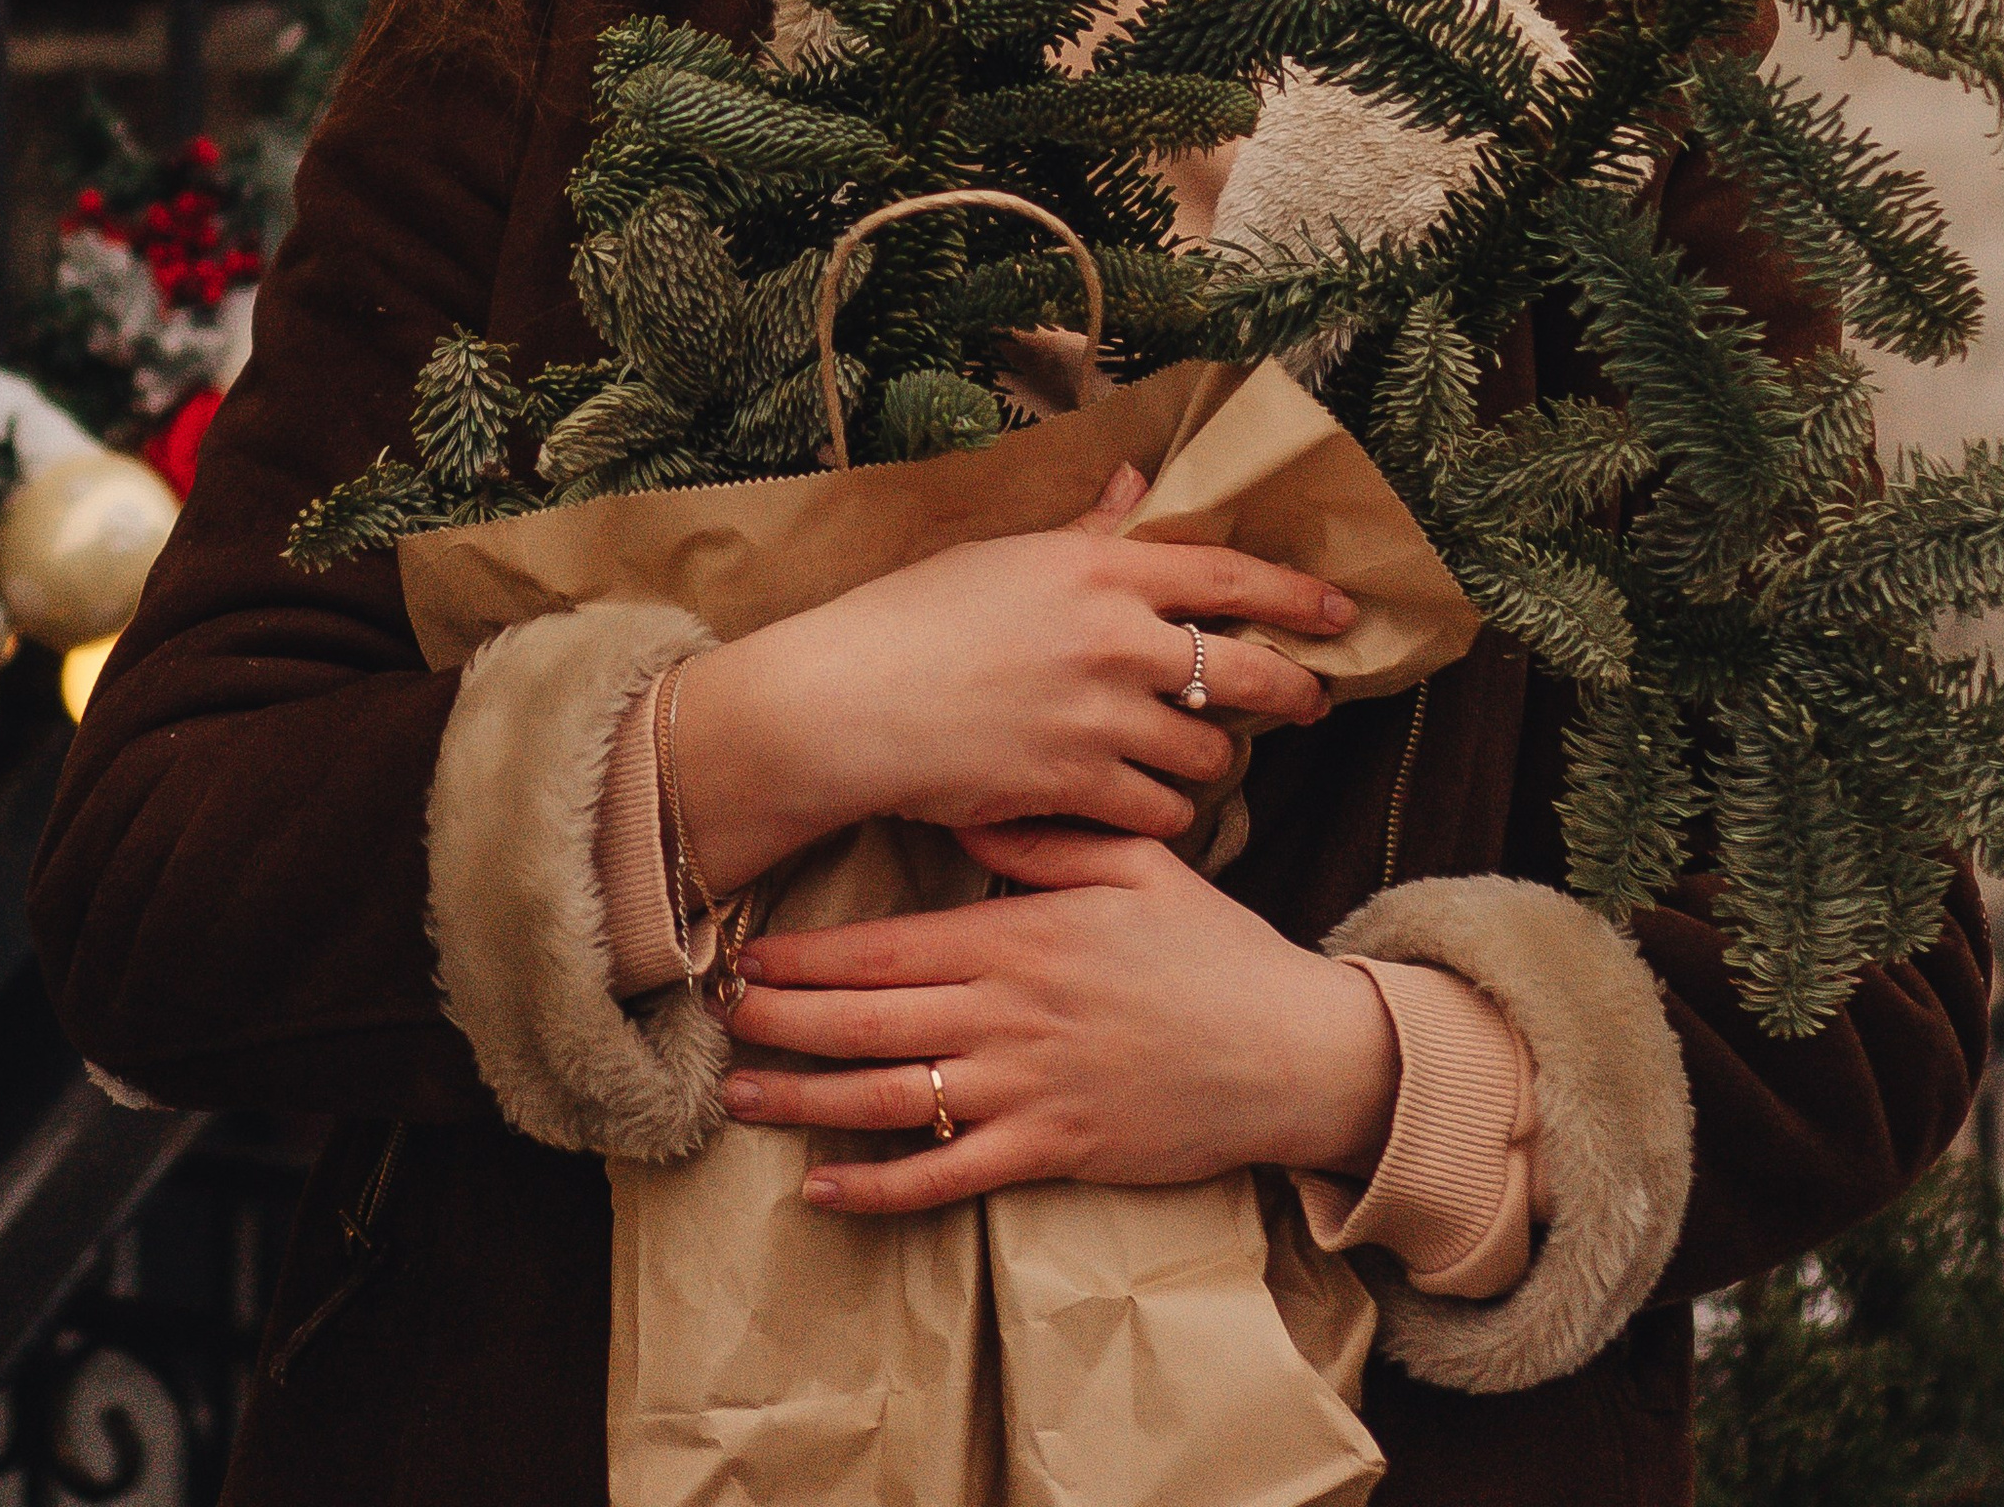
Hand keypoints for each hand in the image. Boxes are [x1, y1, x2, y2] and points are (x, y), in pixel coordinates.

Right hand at [669, 467, 1352, 893]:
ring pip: (1207, 754)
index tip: (1340, 610)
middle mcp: (1117, 642)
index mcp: (1102, 571)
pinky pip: (1161, 811)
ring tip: (1199, 752)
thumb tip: (1138, 484)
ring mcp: (1101, 721)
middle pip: (1245, 674)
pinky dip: (1164, 810)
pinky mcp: (1077, 789)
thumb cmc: (915, 617)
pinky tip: (1150, 800)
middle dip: (1291, 691)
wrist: (848, 704)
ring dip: (1212, 757)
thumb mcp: (1007, 555)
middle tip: (1307, 701)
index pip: (1230, 577)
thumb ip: (1089, 531)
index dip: (1297, 595)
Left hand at [724, 823, 1401, 1213]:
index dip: (807, 957)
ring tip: (738, 1096)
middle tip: (714, 1018)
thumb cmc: (1214, 951)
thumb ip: (1048, 839)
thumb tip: (971, 816)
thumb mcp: (1137, 865)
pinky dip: (877, 1188)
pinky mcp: (1050, 1153)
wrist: (1288, 1050)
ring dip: (803, 1100)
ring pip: (887, 1100)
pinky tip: (823, 1188)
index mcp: (1021, 938)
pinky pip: (944, 1177)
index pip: (887, 948)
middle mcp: (1008, 1015)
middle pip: (867, 1023)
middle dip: (780, 1021)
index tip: (746, 955)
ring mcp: (1026, 1091)